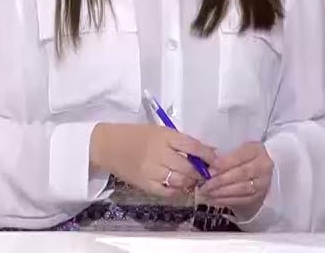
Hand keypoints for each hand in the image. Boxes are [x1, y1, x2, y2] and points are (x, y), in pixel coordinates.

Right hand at [89, 123, 216, 198]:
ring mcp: (151, 171)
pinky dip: (176, 190)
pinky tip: (179, 186)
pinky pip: (166, 191)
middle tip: (206, 174)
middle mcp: (160, 154)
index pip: (193, 147)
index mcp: (165, 137)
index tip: (217, 161)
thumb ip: (183, 141)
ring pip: (179, 181)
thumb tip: (209, 151)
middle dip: (200, 172)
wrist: (108, 146)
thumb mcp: (161, 131)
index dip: (208, 156)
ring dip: (190, 182)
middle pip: (188, 167)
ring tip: (192, 180)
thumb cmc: (137, 135)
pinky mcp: (144, 184)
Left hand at [198, 141, 271, 209]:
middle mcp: (263, 167)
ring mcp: (262, 183)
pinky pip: (240, 200)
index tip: (210, 168)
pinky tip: (212, 199)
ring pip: (241, 188)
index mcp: (257, 150)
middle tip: (205, 183)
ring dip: (221, 192)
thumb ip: (224, 155)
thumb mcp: (236, 150)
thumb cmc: (242, 158)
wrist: (258, 171)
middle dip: (221, 180)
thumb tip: (207, 163)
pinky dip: (224, 200)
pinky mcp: (257, 197)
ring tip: (206, 192)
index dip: (225, 162)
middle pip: (242, 173)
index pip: (241, 156)